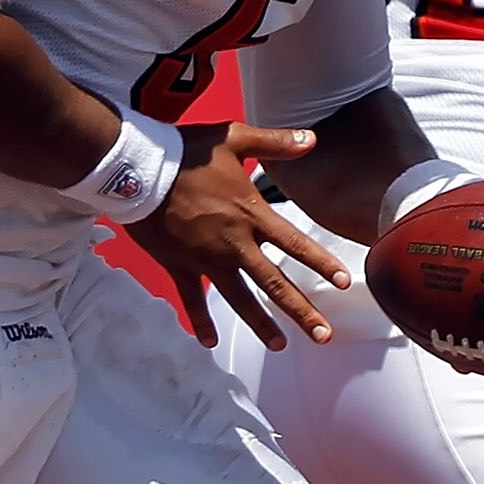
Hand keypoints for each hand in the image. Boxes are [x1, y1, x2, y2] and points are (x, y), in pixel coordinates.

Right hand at [128, 122, 352, 349]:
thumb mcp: (234, 138)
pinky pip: (193, 299)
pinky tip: (209, 343)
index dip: (321, 263)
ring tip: (280, 344)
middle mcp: (234, 243)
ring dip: (260, 324)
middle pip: (274, 284)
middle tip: (323, 335)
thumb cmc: (186, 151)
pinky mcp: (180, 265)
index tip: (345, 282)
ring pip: (239, 299)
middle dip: (301, 311)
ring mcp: (206, 259)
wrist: (138, 168)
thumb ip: (275, 143)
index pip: (295, 244)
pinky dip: (200, 321)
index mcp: (251, 214)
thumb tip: (312, 139)